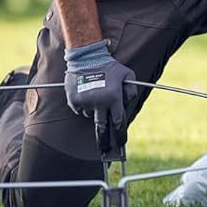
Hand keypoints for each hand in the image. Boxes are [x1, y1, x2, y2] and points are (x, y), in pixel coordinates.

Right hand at [64, 40, 137, 155]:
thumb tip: (127, 103)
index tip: (120, 144)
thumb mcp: (127, 74)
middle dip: (104, 141)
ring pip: (91, 115)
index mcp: (113, 98)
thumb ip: (132, 90)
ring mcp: (86, 102)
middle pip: (102, 128)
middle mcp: (99, 103)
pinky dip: (84, 106)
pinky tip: (86, 93)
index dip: (119, 135)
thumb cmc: (109, 66)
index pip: (118, 123)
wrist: (86, 57)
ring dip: (94, 111)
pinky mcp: (74, 100)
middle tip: (105, 149)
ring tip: (95, 96)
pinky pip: (80, 109)